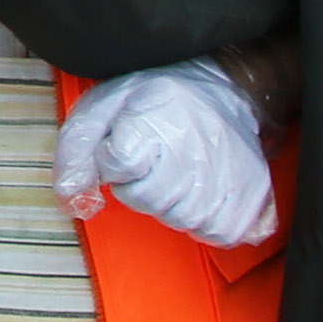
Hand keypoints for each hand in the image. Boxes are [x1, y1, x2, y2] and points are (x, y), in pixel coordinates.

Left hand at [53, 60, 278, 248]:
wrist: (225, 88)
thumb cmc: (158, 99)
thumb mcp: (104, 105)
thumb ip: (75, 150)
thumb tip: (70, 199)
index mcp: (154, 124)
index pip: (118, 166)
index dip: (114, 159)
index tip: (128, 143)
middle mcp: (193, 155)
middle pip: (147, 200)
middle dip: (141, 184)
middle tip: (157, 158)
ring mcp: (227, 180)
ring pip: (182, 219)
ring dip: (175, 203)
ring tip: (181, 171)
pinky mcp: (253, 200)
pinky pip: (218, 233)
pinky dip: (207, 220)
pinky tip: (205, 192)